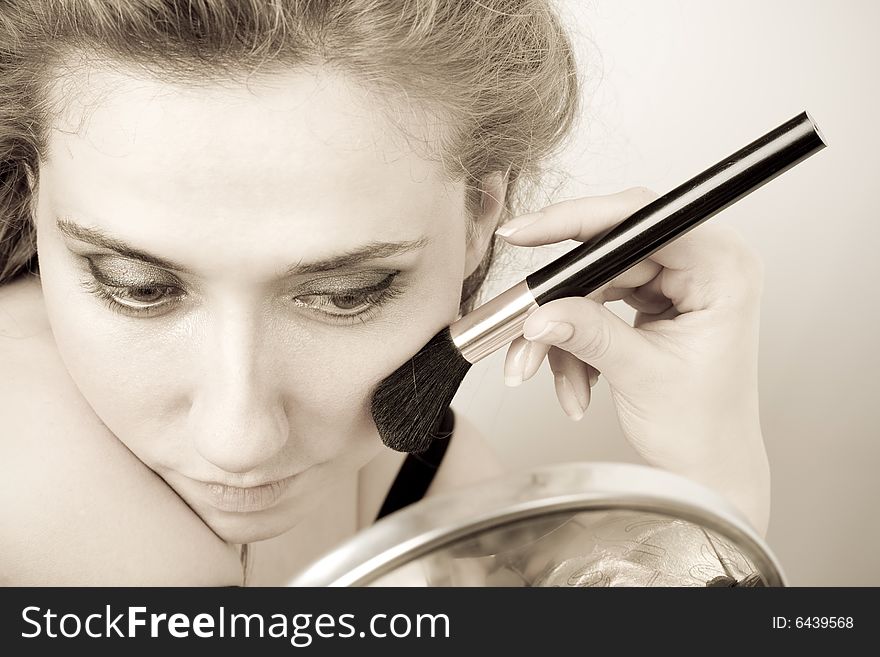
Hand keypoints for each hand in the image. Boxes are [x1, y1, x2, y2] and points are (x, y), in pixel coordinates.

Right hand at [497, 188, 770, 534]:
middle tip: (524, 324)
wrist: (709, 469)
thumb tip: (540, 311)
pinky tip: (576, 382)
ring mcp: (677, 284)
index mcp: (722, 268)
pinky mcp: (655, 303)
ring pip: (594, 283)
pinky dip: (574, 343)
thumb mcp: (642, 375)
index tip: (528, 231)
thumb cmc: (705, 429)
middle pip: (609, 253)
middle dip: (561, 300)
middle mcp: (703, 266)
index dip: (578, 220)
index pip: (643, 218)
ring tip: (545, 374)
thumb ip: (589, 334)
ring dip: (563, 331)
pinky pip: (595, 306)